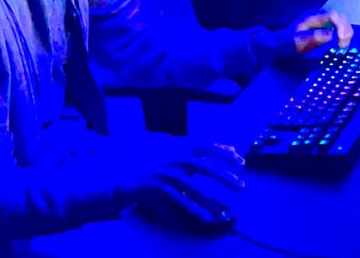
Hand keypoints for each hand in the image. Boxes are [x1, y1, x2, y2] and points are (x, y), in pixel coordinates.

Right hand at [114, 134, 244, 225]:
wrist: (118, 171)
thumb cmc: (141, 158)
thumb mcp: (162, 145)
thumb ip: (182, 144)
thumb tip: (201, 142)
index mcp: (176, 144)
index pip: (205, 145)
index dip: (224, 152)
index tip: (240, 159)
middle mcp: (172, 155)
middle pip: (205, 166)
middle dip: (225, 176)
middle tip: (241, 185)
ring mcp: (165, 171)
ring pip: (195, 187)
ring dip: (213, 198)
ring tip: (228, 207)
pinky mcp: (158, 186)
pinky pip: (180, 201)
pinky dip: (194, 210)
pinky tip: (206, 218)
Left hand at [291, 8, 353, 54]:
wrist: (281, 44)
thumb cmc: (288, 42)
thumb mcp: (297, 40)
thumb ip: (312, 37)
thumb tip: (329, 35)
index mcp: (312, 16)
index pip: (332, 15)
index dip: (340, 25)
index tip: (341, 38)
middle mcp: (319, 15)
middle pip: (340, 16)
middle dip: (345, 29)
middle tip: (342, 44)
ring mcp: (323, 21)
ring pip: (342, 22)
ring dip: (346, 33)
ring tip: (342, 46)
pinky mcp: (325, 27)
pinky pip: (339, 28)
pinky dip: (344, 35)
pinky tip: (341, 44)